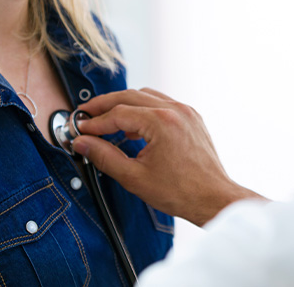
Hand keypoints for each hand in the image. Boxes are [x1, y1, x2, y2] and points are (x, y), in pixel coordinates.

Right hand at [73, 88, 264, 226]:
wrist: (213, 198)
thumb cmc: (180, 192)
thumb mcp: (134, 177)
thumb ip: (104, 157)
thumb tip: (83, 143)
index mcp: (161, 122)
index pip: (118, 113)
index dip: (95, 122)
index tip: (80, 129)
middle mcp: (175, 110)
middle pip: (129, 96)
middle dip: (104, 105)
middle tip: (86, 114)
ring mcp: (185, 112)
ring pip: (146, 96)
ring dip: (124, 104)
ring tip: (107, 120)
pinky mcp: (191, 117)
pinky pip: (162, 103)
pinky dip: (143, 109)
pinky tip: (133, 126)